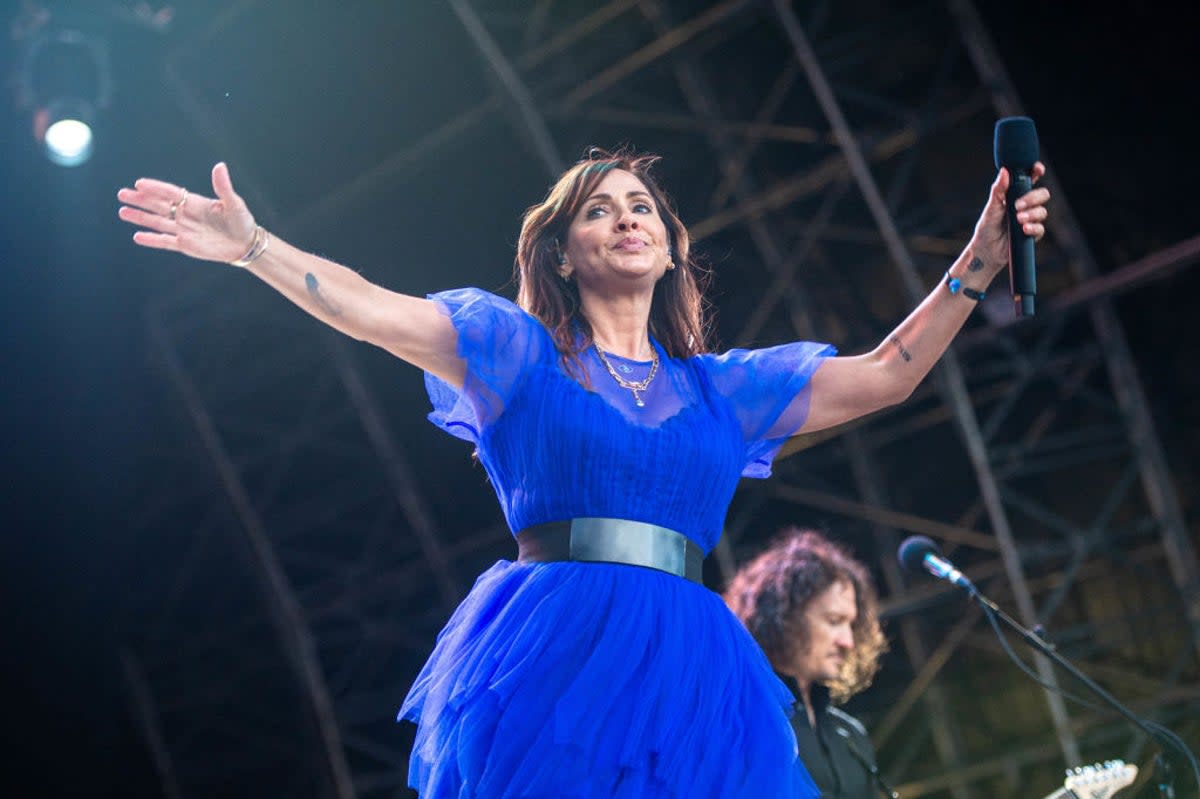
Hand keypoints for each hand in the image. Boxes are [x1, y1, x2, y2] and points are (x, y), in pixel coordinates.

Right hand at [117, 162, 256, 263]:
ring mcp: (184, 230)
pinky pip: (165, 242)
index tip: (140, 183)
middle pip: (158, 205)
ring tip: (122, 211)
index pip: (171, 193)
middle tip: (122, 194)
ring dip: (140, 218)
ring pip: (157, 222)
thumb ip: (223, 187)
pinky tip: (137, 236)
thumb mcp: (234, 203)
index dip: (156, 188)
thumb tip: (219, 166)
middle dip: (140, 200)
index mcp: (195, 202)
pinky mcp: (185, 245)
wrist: (246, 244)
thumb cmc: (241, 221)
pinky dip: (152, 240)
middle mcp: (186, 215)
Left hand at [969, 161, 1049, 275]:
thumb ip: (998, 190)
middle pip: (1042, 194)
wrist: (986, 250)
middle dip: (1033, 197)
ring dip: (1031, 214)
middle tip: (1017, 205)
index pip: (1031, 179)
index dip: (1037, 171)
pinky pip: (1041, 228)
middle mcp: (1026, 206)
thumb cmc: (987, 227)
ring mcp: (1031, 220)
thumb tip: (1004, 171)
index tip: (1037, 169)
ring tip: (1018, 219)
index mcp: (1016, 195)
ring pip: (1042, 211)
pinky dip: (1033, 227)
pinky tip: (1024, 229)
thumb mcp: (991, 207)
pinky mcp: (1033, 234)